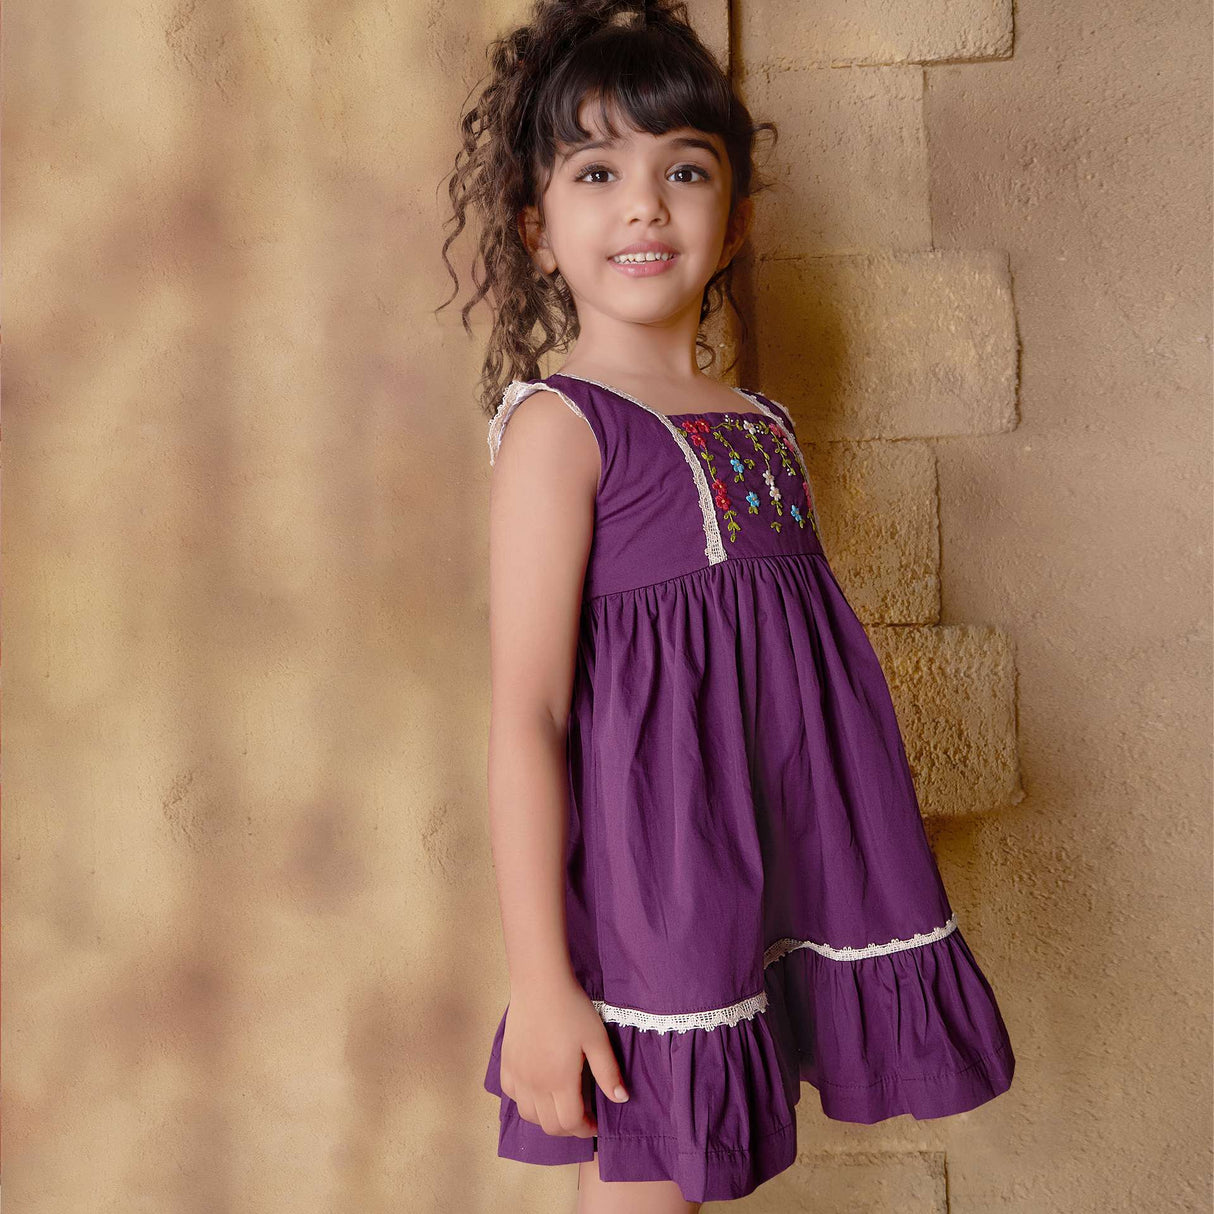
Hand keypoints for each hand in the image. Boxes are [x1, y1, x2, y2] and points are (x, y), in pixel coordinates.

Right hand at [500, 976, 629, 1137]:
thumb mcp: (597, 1039)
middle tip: (581, 1115)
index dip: (585, 1129)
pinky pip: (512, 1095)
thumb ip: (608, 1073)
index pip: (570, 1123)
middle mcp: (534, 1085)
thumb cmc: (572, 1009)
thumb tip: (621, 1100)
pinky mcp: (506, 1062)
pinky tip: (537, 1088)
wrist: (540, 984)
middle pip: (549, 1125)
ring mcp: (517, 1075)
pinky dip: (525, 1100)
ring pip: (528, 1114)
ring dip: (545, 1118)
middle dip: (568, 1127)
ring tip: (560, 1104)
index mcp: (559, 1081)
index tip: (595, 1123)